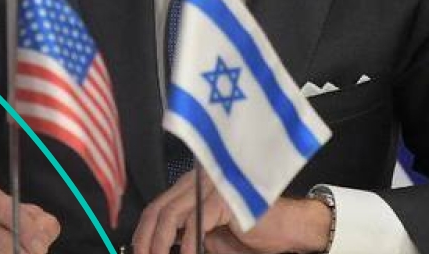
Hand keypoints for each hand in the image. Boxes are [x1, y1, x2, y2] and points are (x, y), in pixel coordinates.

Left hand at [129, 170, 330, 253]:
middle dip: (144, 241)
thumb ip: (185, 238)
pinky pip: (194, 225)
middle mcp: (198, 181)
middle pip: (157, 209)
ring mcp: (211, 187)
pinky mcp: (223, 198)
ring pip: (169, 215)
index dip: (143, 234)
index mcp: (192, 187)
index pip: (156, 207)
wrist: (289, 229)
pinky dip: (188, 247)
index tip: (139, 253)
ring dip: (159, 245)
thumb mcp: (209, 239)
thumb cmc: (252, 235)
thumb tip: (159, 250)